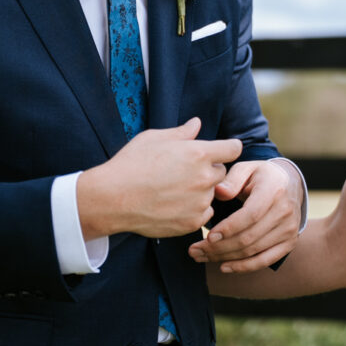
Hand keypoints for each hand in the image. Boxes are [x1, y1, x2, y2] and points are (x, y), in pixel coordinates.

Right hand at [77, 118, 240, 238]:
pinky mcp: (192, 222)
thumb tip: (197, 123)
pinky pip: (204, 213)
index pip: (233, 149)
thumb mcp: (153, 139)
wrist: (112, 198)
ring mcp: (199, 202)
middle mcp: (204, 178)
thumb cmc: (130, 164)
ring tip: (173, 190)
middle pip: (222, 172)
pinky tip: (173, 204)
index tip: (222, 151)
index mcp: (198, 153)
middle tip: (183, 171)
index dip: (227, 148)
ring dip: (200, 191)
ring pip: (211, 194)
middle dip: (208, 170)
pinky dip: (194, 210)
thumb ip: (181, 133)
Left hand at [187, 159, 302, 271]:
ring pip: (253, 251)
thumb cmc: (260, 176)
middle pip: (249, 237)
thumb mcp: (246, 168)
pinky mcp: (289, 243)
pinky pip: (265, 260)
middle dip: (219, 247)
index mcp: (274, 190)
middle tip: (195, 250)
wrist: (290, 184)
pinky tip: (224, 267)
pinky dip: (243, 267)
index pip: (251, 215)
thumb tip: (219, 192)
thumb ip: (232, 179)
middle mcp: (285, 212)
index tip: (208, 236)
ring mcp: (289, 230)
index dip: (229, 228)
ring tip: (201, 256)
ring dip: (224, 257)